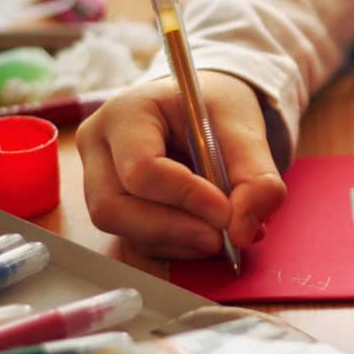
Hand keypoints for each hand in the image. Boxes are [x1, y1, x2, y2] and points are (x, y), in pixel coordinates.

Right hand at [76, 70, 285, 258]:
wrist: (204, 108)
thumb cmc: (217, 108)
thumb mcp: (245, 128)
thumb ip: (256, 177)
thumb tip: (243, 232)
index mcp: (126, 113)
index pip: (141, 168)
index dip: (185, 197)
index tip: (226, 212)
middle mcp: (99, 146)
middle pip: (114, 208)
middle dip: (174, 230)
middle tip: (223, 237)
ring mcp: (97, 179)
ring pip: (124, 230)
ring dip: (180, 241)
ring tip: (225, 233)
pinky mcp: (115, 206)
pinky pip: (137, 239)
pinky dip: (178, 245)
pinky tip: (209, 233)